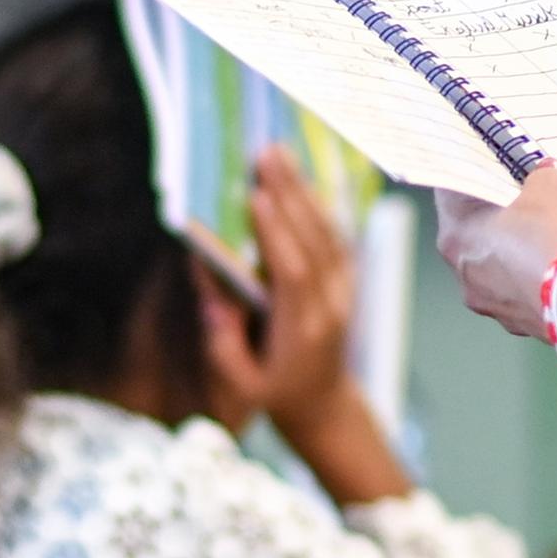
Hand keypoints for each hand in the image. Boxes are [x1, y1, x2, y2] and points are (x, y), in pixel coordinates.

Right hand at [204, 150, 411, 504]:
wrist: (325, 405)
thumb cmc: (273, 392)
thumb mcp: (240, 380)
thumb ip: (224, 337)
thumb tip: (210, 285)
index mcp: (304, 332)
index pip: (294, 275)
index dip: (277, 234)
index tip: (256, 195)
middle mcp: (331, 306)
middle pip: (314, 242)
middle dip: (290, 194)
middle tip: (267, 152)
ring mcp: (345, 291)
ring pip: (328, 232)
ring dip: (304, 190)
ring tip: (279, 152)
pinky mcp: (347, 280)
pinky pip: (336, 236)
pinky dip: (318, 203)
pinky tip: (299, 177)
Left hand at [434, 163, 556, 337]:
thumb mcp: (553, 182)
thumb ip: (540, 178)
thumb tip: (544, 179)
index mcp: (457, 235)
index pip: (451, 192)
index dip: (472, 171)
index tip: (486, 160)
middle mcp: (468, 277)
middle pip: (478, 233)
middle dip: (502, 212)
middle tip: (528, 191)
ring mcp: (498, 307)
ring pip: (506, 267)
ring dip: (525, 249)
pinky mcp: (530, 326)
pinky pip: (533, 290)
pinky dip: (546, 275)